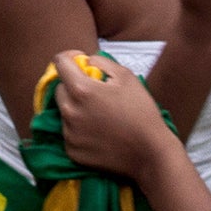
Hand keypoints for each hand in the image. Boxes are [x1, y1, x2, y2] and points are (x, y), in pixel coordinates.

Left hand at [50, 53, 176, 178]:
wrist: (150, 154)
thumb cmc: (141, 111)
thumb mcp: (126, 76)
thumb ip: (101, 62)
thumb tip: (85, 62)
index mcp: (81, 90)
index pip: (59, 62)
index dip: (70, 56)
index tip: (81, 61)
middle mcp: (69, 111)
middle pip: (59, 88)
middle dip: (73, 85)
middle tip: (95, 92)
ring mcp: (69, 134)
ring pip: (64, 111)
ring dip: (76, 107)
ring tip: (100, 115)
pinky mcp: (72, 151)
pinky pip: (69, 132)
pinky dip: (78, 128)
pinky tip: (99, 132)